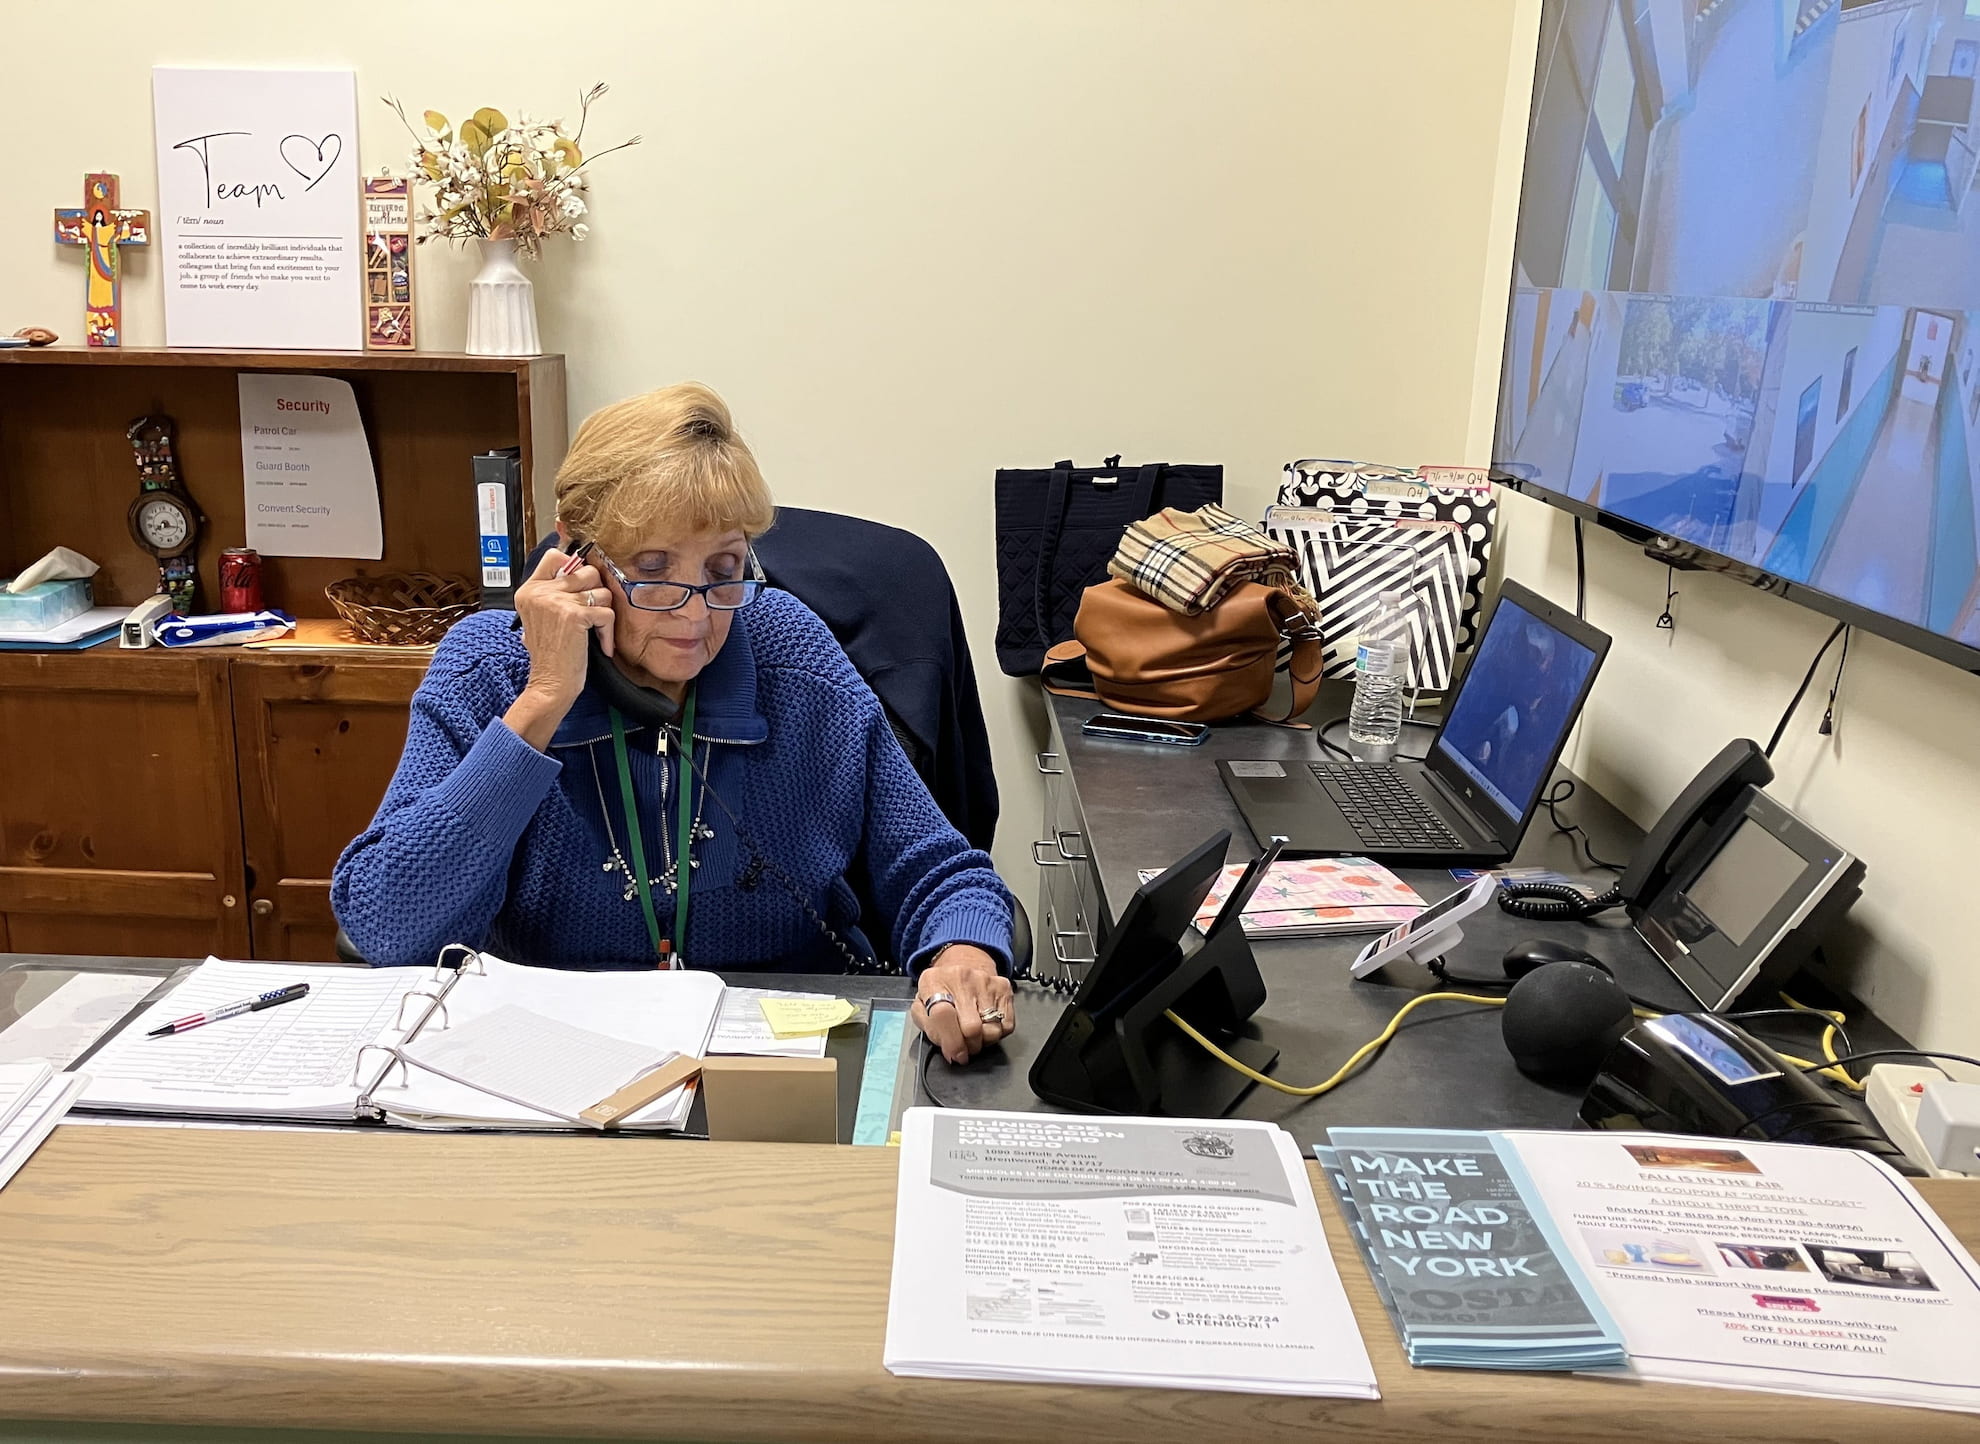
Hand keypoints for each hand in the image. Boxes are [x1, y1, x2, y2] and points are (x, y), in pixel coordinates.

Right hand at [504, 546, 615, 750]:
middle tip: (593, 615)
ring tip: (595, 632)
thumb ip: (555, 594)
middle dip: (597, 593)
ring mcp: (556, 600)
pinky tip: (601, 645)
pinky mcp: (574, 614)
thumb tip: (585, 570)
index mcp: (530, 590)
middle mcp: (540, 591)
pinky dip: (609, 632)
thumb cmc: (551, 655)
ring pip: (601, 591)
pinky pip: (607, 613)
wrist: (549, 684)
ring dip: (604, 613)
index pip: (555, 556)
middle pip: (587, 571)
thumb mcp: (542, 618)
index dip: (575, 566)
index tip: (583, 584)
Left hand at [913, 946, 1015, 1064]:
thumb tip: (947, 1047)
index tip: (954, 1055)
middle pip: (972, 1028)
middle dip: (968, 1046)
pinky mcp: (1003, 987)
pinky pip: (1007, 1026)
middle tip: (963, 1048)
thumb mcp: (922, 1005)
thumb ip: (927, 1026)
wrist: (964, 964)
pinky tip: (986, 1025)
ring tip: (974, 1035)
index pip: (943, 1015)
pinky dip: (997, 1033)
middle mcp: (961, 978)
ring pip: (992, 1030)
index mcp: (934, 981)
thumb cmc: (941, 991)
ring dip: (983, 1041)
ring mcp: (985, 982)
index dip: (951, 1042)